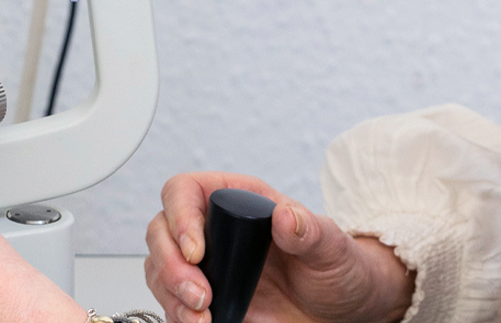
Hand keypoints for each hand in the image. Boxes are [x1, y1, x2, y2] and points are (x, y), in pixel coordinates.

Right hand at [143, 172, 413, 322]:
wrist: (342, 309)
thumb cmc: (336, 266)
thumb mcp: (331, 245)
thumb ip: (309, 230)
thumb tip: (285, 217)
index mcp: (236, 199)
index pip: (185, 191)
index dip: (180, 216)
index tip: (197, 250)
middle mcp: (212, 229)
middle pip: (161, 232)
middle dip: (171, 265)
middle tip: (200, 294)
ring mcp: (206, 267)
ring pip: (159, 270)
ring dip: (171, 295)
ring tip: (202, 317)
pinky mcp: (205, 300)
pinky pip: (173, 304)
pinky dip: (179, 315)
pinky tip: (200, 322)